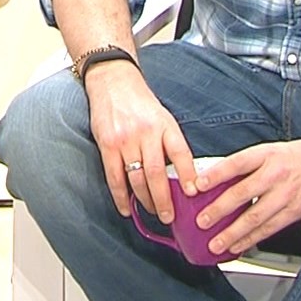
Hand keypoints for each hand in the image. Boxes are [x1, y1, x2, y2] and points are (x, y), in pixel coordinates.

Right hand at [84, 63, 198, 225]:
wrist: (113, 82)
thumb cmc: (140, 104)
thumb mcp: (163, 117)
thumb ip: (170, 144)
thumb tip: (183, 177)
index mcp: (165, 125)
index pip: (181, 153)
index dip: (188, 175)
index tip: (193, 193)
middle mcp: (146, 132)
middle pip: (157, 173)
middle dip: (164, 199)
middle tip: (169, 217)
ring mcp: (125, 140)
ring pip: (137, 179)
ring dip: (145, 201)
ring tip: (153, 213)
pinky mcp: (107, 145)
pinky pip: (115, 178)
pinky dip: (121, 197)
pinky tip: (126, 208)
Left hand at [194, 138, 300, 257]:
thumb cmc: (299, 156)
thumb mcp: (271, 151)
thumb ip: (247, 165)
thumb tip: (217, 180)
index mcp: (265, 154)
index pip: (236, 163)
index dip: (215, 175)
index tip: (197, 185)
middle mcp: (275, 174)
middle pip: (242, 193)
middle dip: (219, 210)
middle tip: (202, 221)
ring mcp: (285, 194)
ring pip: (255, 217)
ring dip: (233, 232)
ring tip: (216, 243)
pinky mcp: (295, 211)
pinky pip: (269, 228)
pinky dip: (252, 239)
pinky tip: (238, 246)